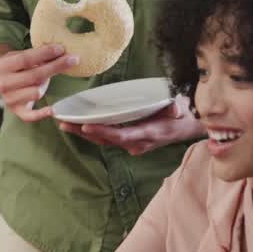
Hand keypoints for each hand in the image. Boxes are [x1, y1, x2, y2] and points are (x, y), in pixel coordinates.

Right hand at [0, 44, 79, 122]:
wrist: (2, 80)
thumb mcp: (21, 55)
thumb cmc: (17, 66)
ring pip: (35, 93)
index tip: (61, 49)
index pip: (26, 59)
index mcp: (4, 66)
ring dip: (45, 84)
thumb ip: (37, 54)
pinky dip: (42, 114)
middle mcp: (4, 83)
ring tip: (46, 78)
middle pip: (35, 76)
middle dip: (56, 66)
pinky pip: (31, 116)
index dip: (45, 53)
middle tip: (74, 59)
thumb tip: (61, 50)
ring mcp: (10, 99)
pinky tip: (53, 110)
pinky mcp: (17, 111)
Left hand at [59, 95, 202, 154]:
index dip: (104, 132)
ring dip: (85, 133)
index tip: (86, 126)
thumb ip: (177, 108)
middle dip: (85, 132)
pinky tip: (78, 126)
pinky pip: (108, 138)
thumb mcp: (183, 108)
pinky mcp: (129, 141)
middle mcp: (138, 143)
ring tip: (64, 124)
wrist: (188, 127)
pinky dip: (93, 132)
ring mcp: (133, 144)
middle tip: (64, 123)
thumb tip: (175, 107)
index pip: (122, 135)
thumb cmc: (184, 114)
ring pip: (105, 141)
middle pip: (107, 140)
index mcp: (149, 134)